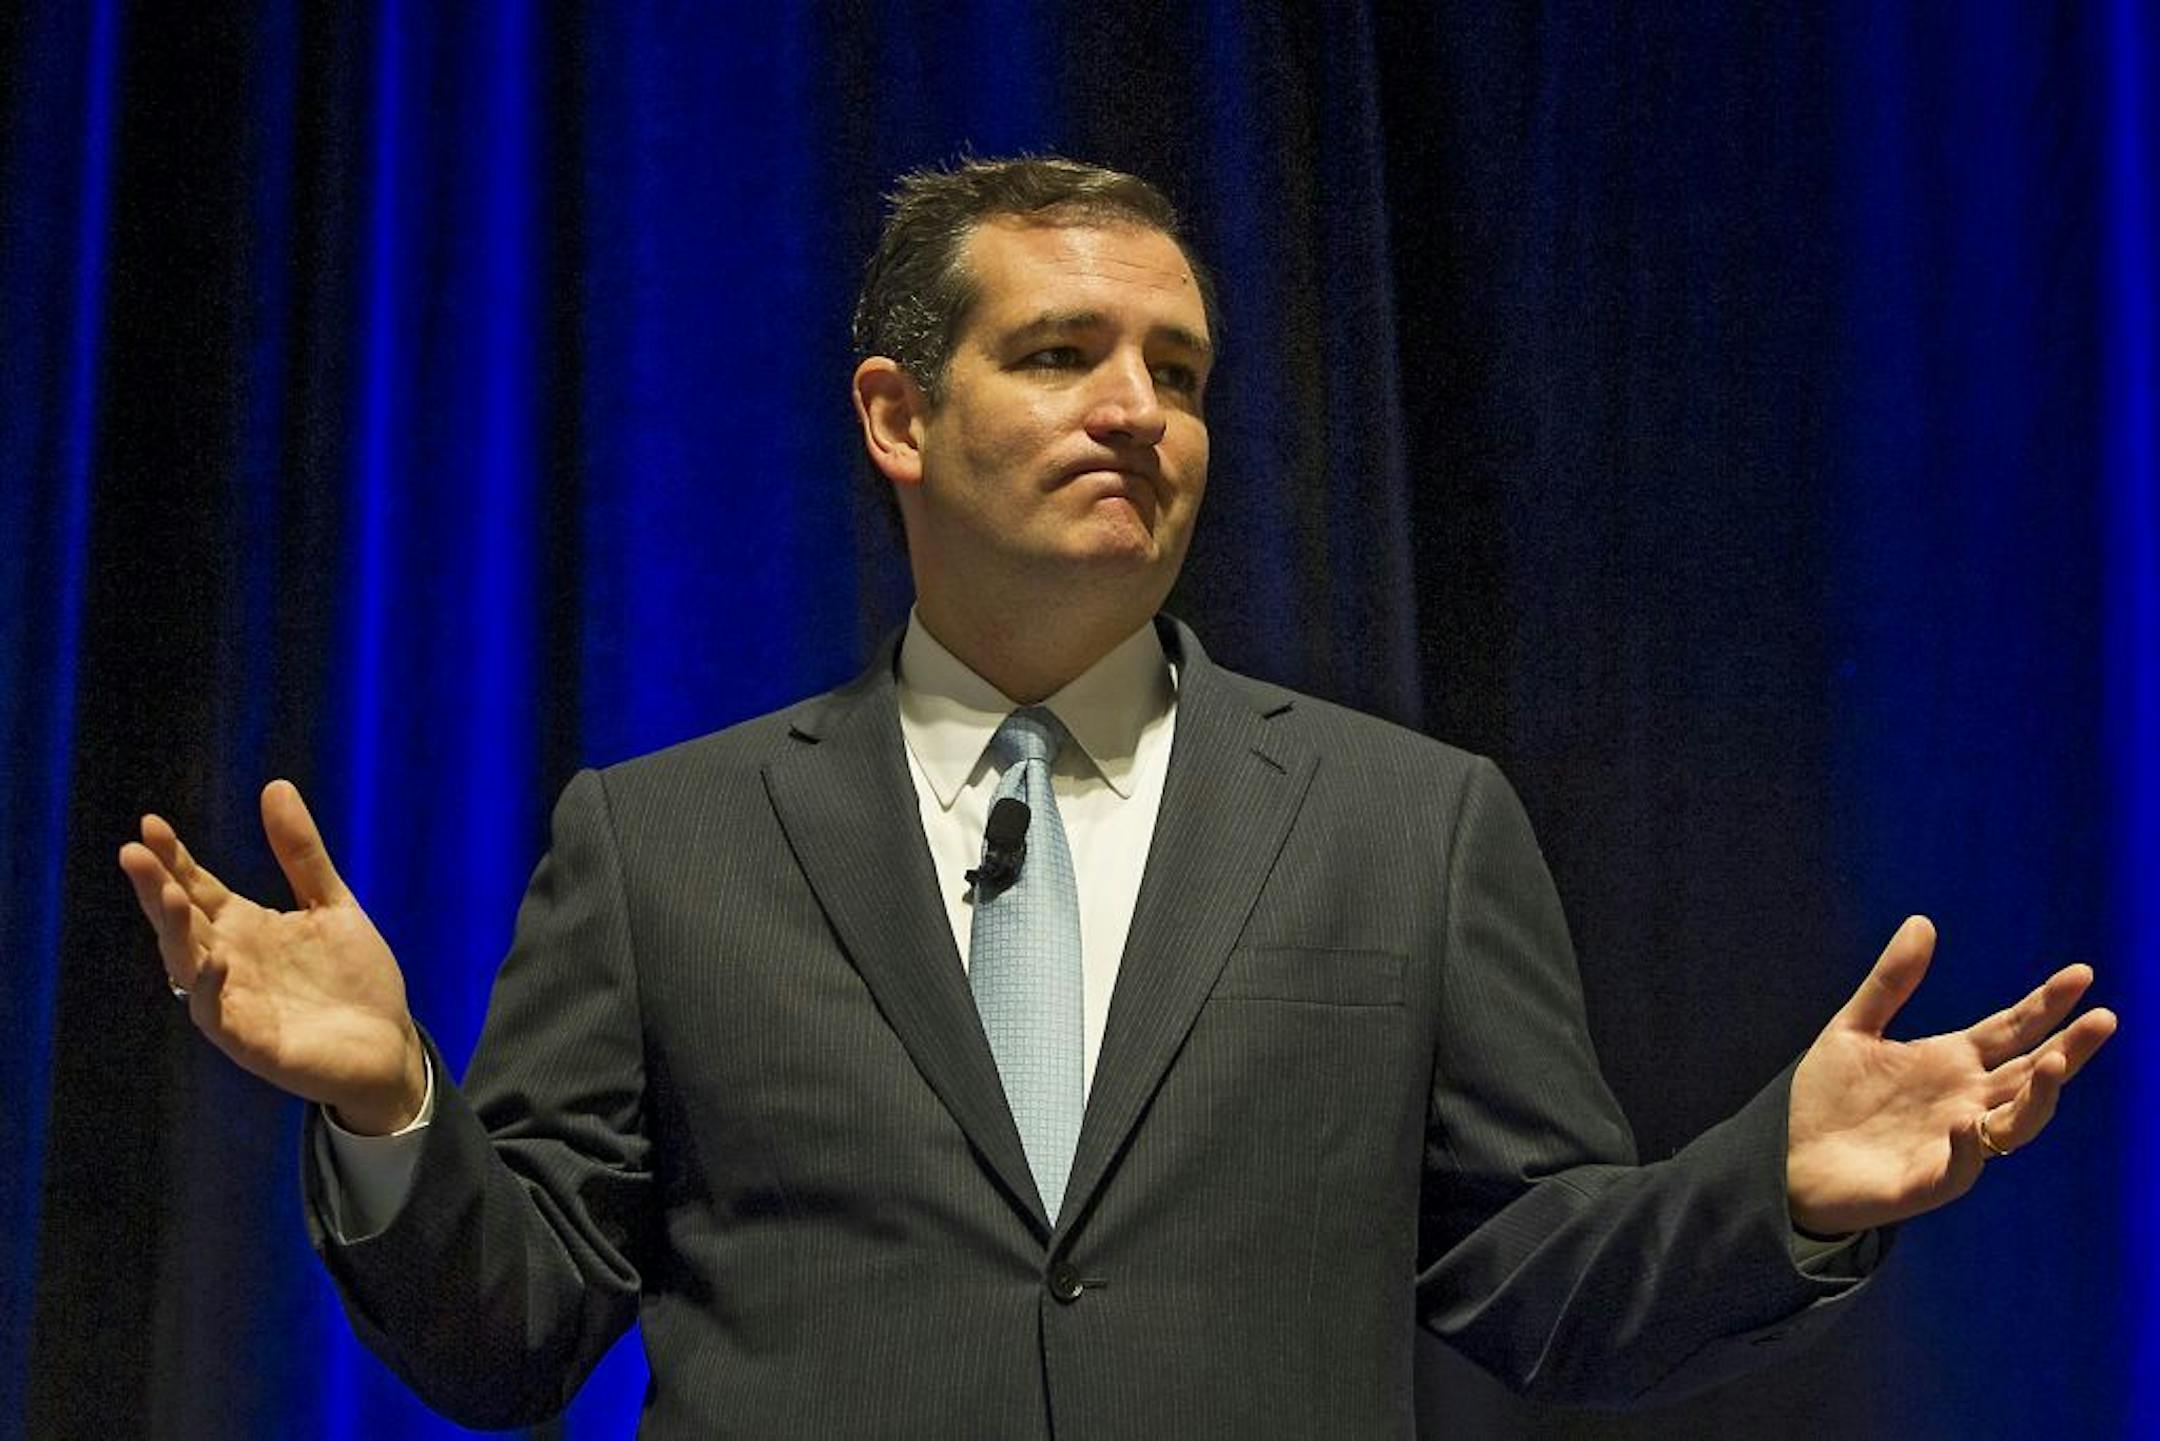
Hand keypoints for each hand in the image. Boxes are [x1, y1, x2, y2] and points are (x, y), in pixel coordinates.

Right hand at [118, 780, 427, 1134]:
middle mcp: (230, 962)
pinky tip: (214, 960)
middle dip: (158, 889)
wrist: (389, 1045)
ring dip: (176, 932)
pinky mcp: (252, 1042)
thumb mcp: (331, 904)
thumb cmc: (355, 979)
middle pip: (183, 921)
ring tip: (168, 894)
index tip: (151, 824)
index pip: (197, 888)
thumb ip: (301, 853)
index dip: (173, 859)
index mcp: (245, 928)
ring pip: (189, 965)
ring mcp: (237, 1002)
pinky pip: (218, 1016)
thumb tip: (276, 786)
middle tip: (134, 851)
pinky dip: (211, 989)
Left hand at [1784, 915, 2116, 1235]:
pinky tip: (1966, 1122)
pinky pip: (1963, 1165)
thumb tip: (1923, 921)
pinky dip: (1969, 1146)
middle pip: (2032, 1073)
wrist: (1791, 1160)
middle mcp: (1965, 1100)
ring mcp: (1954, 1142)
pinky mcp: (1930, 1180)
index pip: (2012, 1029)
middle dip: (2070, 1047)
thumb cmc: (1828, 1098)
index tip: (2081, 974)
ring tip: (2055, 1061)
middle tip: (2103, 1018)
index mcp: (1952, 1061)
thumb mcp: (1853, 1028)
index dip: (2046, 1004)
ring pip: (2017, 1122)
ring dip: (2039, 1095)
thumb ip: (1891, 981)